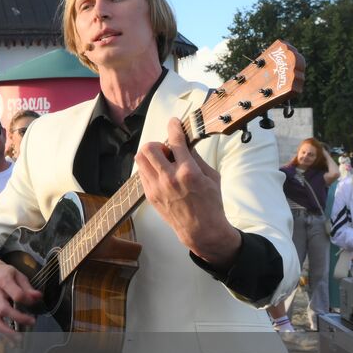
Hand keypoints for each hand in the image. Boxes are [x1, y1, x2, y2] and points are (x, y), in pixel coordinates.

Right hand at [0, 259, 40, 338]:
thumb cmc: (5, 273)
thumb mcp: (18, 274)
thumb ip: (28, 287)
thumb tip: (38, 297)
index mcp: (4, 281)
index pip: (16, 294)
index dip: (27, 300)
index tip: (34, 303)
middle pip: (4, 309)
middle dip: (18, 318)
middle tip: (32, 322)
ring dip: (7, 331)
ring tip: (19, 339)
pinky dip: (2, 332)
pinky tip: (11, 340)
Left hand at [136, 118, 240, 266]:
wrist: (202, 230)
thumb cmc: (211, 204)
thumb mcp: (212, 177)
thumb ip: (196, 158)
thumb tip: (186, 143)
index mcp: (188, 172)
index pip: (175, 141)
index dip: (174, 127)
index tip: (174, 122)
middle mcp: (169, 178)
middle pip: (149, 148)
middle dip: (157, 143)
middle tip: (168, 151)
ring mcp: (157, 188)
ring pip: (140, 159)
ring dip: (151, 155)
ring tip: (164, 163)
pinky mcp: (150, 195)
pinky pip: (142, 173)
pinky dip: (150, 168)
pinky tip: (161, 174)